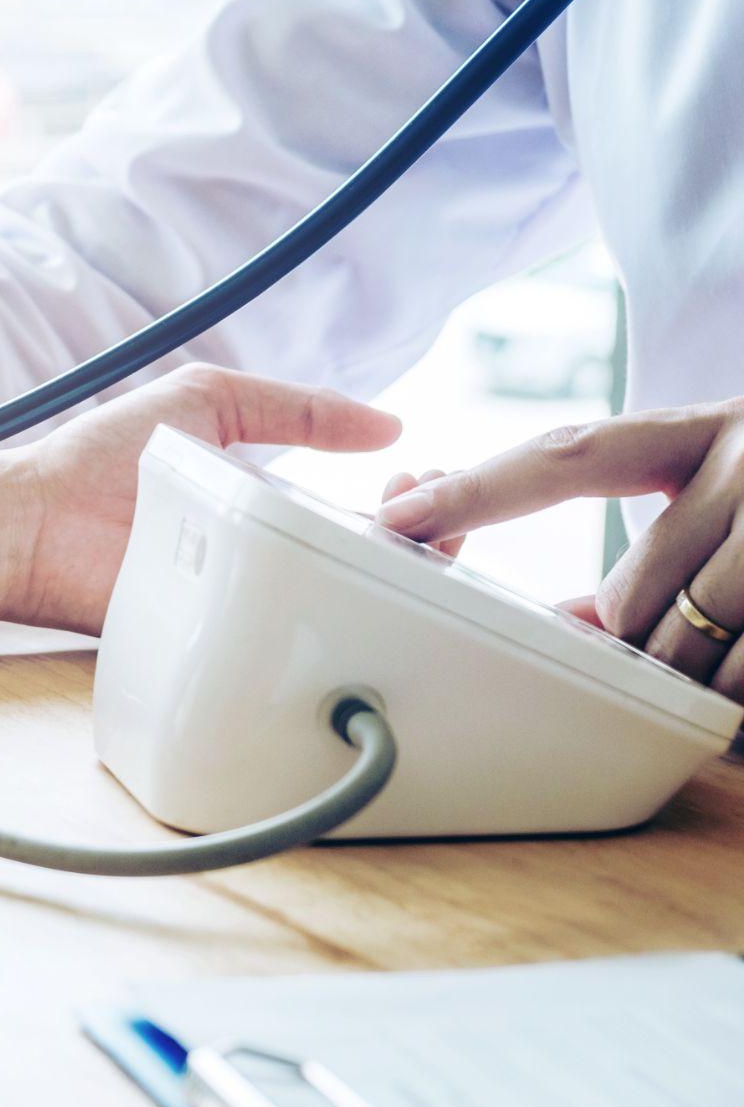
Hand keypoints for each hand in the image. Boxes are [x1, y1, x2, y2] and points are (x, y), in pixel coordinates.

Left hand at [0, 364, 401, 632]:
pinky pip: (280, 646)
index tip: (427, 481)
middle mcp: (268, 555)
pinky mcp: (220, 640)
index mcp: (271, 504)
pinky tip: (359, 608)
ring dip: (387, 587)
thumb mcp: (206, 401)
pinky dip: (321, 634)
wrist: (33, 521)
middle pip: (367, 565)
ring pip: (335, 607)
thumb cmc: (103, 456)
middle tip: (437, 520)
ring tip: (414, 555)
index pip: (361, 511)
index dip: (410, 503)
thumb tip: (385, 424)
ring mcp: (248, 600)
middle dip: (422, 545)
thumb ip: (293, 407)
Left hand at [374, 401, 743, 695]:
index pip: (569, 455)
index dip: (478, 491)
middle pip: (637, 597)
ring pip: (699, 651)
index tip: (396, 515)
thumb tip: (568, 622)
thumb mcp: (732, 495)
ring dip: (705, 677)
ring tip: (736, 652)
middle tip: (681, 639)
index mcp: (711, 429)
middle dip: (642, 640)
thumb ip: (650, 551)